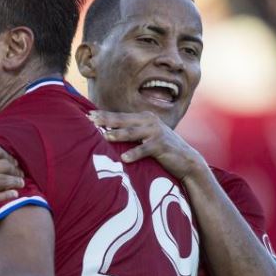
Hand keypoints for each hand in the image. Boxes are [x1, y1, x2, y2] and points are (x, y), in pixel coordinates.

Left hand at [88, 110, 206, 181]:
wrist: (186, 160)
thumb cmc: (161, 149)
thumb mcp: (146, 137)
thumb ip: (131, 132)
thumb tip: (107, 133)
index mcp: (144, 117)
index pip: (120, 116)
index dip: (104, 115)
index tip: (88, 115)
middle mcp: (150, 121)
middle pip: (123, 120)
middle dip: (106, 120)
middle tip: (90, 121)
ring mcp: (156, 132)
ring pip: (133, 133)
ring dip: (118, 135)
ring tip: (104, 137)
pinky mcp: (162, 145)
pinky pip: (145, 149)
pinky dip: (135, 153)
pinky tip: (124, 158)